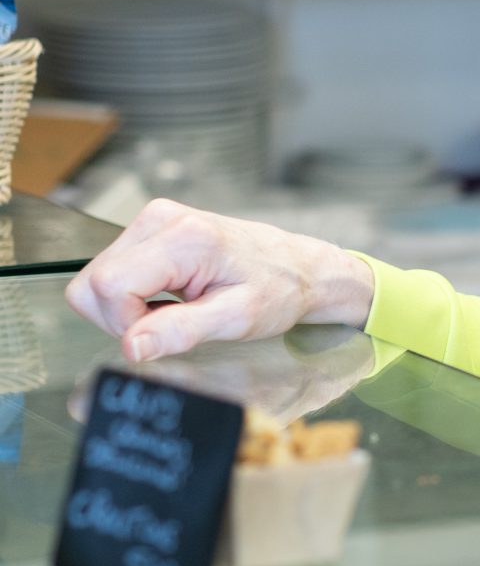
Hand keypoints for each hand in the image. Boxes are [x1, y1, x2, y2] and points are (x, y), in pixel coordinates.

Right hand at [64, 198, 374, 362]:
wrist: (298, 267)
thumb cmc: (278, 290)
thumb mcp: (236, 319)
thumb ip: (180, 331)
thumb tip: (131, 346)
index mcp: (184, 238)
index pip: (110, 286)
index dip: (125, 323)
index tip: (163, 334)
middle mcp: (161, 219)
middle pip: (93, 281)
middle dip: (121, 317)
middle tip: (168, 325)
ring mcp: (153, 219)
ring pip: (97, 277)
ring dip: (126, 307)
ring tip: (174, 309)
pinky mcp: (151, 227)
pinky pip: (113, 270)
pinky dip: (132, 294)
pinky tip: (169, 296)